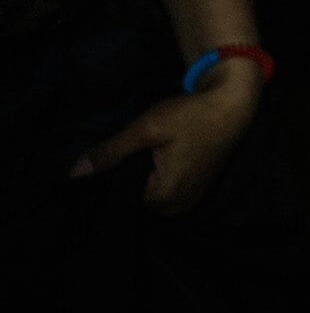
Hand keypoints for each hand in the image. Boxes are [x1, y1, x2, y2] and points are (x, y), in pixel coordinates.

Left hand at [69, 61, 259, 215]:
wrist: (233, 104)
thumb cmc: (191, 115)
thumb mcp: (146, 128)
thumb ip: (110, 152)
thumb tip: (74, 175)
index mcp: (163, 197)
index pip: (120, 195)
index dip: (115, 174)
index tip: (122, 152)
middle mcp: (177, 208)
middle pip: (137, 198)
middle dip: (132, 177)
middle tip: (140, 148)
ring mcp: (190, 202)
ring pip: (151, 196)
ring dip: (146, 178)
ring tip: (153, 151)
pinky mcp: (198, 193)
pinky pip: (167, 194)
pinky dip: (161, 178)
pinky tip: (166, 156)